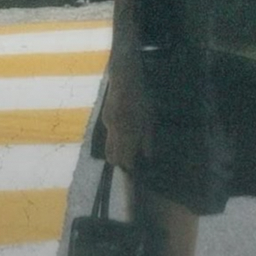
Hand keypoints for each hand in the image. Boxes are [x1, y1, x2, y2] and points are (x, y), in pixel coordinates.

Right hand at [101, 55, 152, 171]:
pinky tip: (125, 135)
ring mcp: (109, 125)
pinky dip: (117, 139)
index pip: (125, 157)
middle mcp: (116, 131)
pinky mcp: (106, 119)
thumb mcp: (149, 119)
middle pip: (113, 155)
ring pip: (109, 146)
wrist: (124, 81)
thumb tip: (147, 157)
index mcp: (128, 132)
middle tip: (129, 167)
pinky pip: (110, 135)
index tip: (132, 174)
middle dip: (120, 163)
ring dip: (117, 153)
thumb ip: (148, 139)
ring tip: (127, 155)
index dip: (128, 167)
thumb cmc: (141, 99)